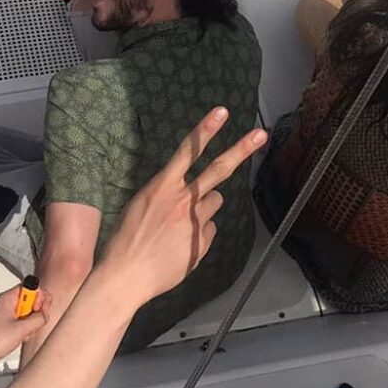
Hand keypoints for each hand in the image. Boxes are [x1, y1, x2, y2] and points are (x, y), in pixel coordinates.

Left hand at [0, 285, 47, 369]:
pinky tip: (20, 338)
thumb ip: (38, 318)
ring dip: (31, 324)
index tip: (39, 309)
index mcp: (7, 298)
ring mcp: (6, 314)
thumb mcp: (22, 329)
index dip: (39, 297)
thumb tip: (45, 314)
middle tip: (33, 323)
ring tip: (24, 333)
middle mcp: (6, 303)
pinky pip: (22, 322)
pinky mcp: (5, 325)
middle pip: (30, 300)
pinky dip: (25, 330)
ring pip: (27, 313)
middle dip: (36, 313)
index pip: (30, 286)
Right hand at [95, 107, 267, 305]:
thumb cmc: (126, 240)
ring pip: (215, 202)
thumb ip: (166, 195)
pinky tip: (181, 244)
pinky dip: (200, 234)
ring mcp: (195, 221)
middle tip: (261, 135)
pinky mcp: (202, 242)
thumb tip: (188, 195)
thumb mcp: (140, 205)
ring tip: (181, 224)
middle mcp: (182, 199)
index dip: (206, 129)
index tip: (222, 112)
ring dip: (205, 208)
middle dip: (241, 149)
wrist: (126, 275)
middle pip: (219, 169)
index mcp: (162, 186)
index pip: (188, 150)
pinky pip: (210, 229)